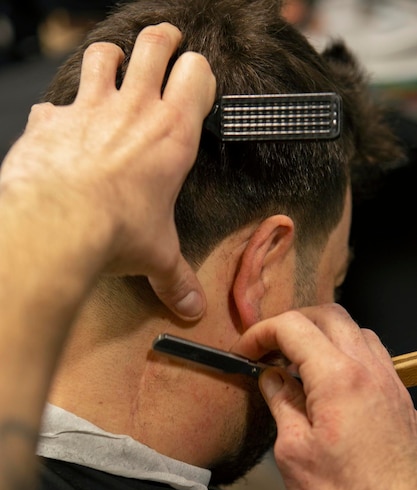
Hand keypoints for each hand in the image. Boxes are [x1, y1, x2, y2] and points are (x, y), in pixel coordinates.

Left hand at [0, 23, 215, 319]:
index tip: (195, 80)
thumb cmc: (114, 232)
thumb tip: (191, 307)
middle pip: (154, 45)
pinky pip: (53, 102)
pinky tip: (59, 126)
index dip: (198, 72)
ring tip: (113, 67)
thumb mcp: (156, 256)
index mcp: (172, 134)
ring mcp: (90, 108)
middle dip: (162, 40)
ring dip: (110, 58)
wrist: (58, 224)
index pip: (197, 75)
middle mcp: (134, 110)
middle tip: (165, 43)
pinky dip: (57, 111)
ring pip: (104, 55)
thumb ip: (175, 279)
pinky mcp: (51, 119)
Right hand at [235, 304, 416, 489]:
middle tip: (268, 348)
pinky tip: (329, 377)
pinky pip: (370, 351)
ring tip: (296, 361)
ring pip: (351, 328)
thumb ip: (282, 403)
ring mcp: (387, 379)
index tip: (246, 351)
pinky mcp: (397, 394)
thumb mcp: (295, 453)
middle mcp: (366, 368)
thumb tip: (270, 376)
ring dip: (319, 333)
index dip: (261, 332)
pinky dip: (343, 349)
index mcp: (337, 377)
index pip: (292, 326)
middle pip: (326, 314)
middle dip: (291, 323)